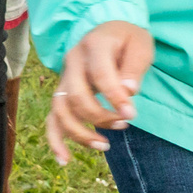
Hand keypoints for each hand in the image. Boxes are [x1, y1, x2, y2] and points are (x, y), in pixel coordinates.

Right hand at [45, 20, 155, 161]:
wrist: (110, 32)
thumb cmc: (127, 40)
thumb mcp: (140, 46)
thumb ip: (134, 67)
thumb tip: (129, 90)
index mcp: (94, 46)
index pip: (100, 75)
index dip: (114, 97)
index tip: (131, 114)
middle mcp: (73, 61)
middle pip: (76, 95)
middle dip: (100, 116)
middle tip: (124, 124)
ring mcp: (64, 78)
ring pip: (61, 109)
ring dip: (80, 132)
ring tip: (105, 146)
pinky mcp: (63, 93)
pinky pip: (52, 119)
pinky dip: (55, 140)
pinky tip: (64, 160)